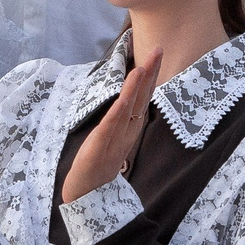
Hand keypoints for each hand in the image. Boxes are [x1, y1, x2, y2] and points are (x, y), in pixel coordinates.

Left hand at [61, 50, 159, 203]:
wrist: (86, 194)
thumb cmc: (97, 167)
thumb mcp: (111, 140)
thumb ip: (120, 122)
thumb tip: (125, 103)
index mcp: (129, 128)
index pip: (142, 98)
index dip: (150, 77)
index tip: (155, 56)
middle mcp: (127, 131)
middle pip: (141, 98)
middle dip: (150, 74)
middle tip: (158, 50)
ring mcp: (116, 138)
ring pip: (129, 108)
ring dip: (136, 87)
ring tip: (143, 66)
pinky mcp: (101, 144)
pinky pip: (112, 124)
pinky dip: (119, 109)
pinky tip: (123, 97)